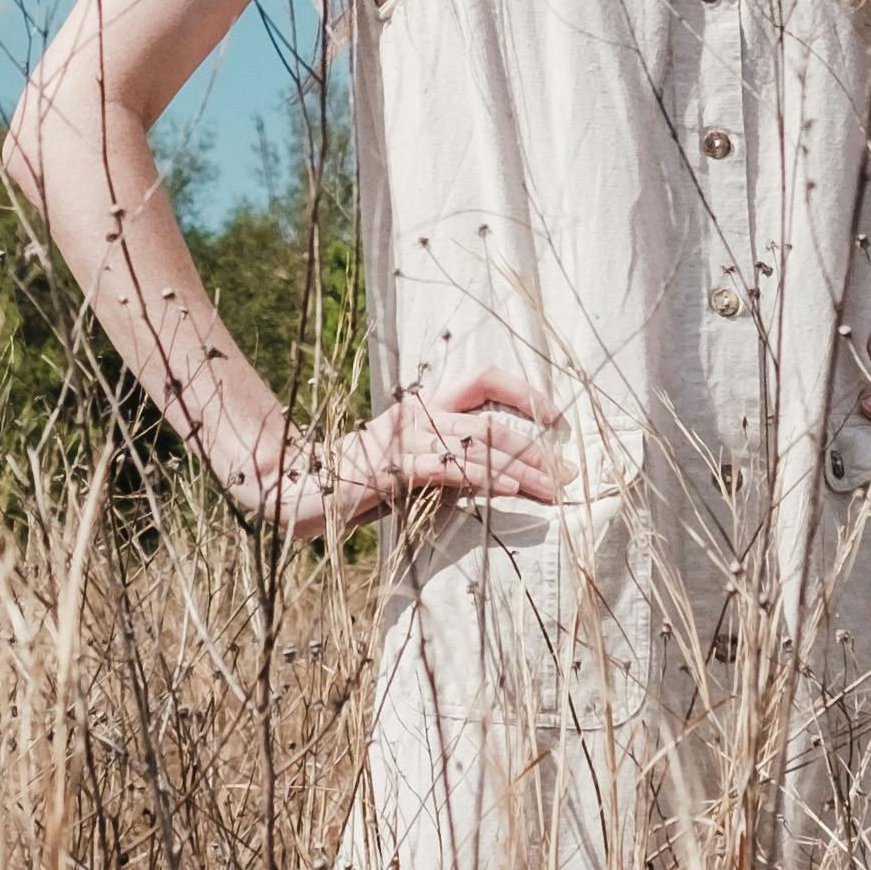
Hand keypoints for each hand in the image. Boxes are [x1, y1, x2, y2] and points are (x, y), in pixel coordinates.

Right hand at [266, 364, 566, 538]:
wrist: (299, 490)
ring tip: (556, 488)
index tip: (557, 416)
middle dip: (537, 446)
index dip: (522, 391)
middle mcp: (419, 412)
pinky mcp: (394, 466)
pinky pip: (450, 468)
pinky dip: (486, 478)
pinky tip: (514, 490)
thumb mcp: (416, 469)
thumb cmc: (362, 483)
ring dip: (523, 467)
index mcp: (425, 405)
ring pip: (478, 443)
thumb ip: (453, 465)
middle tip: (571, 473)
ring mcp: (405, 438)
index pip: (482, 379)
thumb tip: (506, 478)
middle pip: (491, 419)